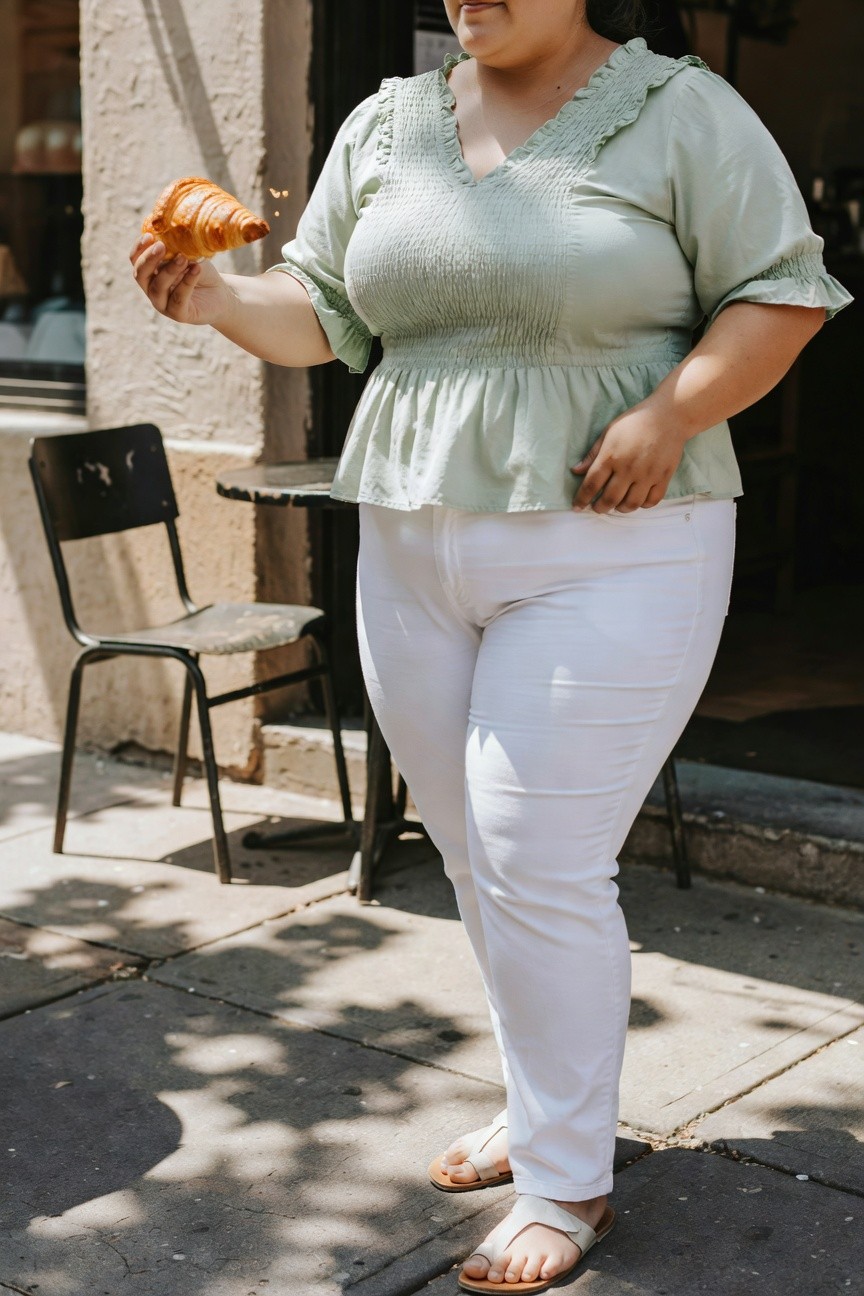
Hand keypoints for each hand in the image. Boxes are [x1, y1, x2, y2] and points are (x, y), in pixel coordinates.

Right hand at [129, 233, 233, 326]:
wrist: (219, 293)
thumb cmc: (198, 270)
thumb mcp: (187, 254)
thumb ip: (175, 246)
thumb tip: (169, 233)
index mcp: (150, 272)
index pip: (135, 260)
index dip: (139, 248)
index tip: (149, 235)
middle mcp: (152, 289)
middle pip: (140, 275)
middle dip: (149, 259)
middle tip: (161, 246)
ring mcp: (163, 304)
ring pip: (158, 288)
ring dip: (169, 270)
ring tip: (183, 258)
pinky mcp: (179, 315)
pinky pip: (178, 299)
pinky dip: (187, 282)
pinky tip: (196, 269)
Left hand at [570, 405, 687, 512]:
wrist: (668, 416)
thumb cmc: (634, 422)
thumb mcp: (608, 432)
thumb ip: (592, 454)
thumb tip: (575, 471)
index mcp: (611, 457)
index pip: (591, 485)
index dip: (581, 499)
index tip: (577, 507)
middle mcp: (628, 469)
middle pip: (610, 499)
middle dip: (600, 508)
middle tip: (597, 508)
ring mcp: (647, 474)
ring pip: (631, 504)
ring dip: (620, 509)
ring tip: (617, 506)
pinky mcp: (663, 477)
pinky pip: (652, 500)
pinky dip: (643, 505)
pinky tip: (637, 500)